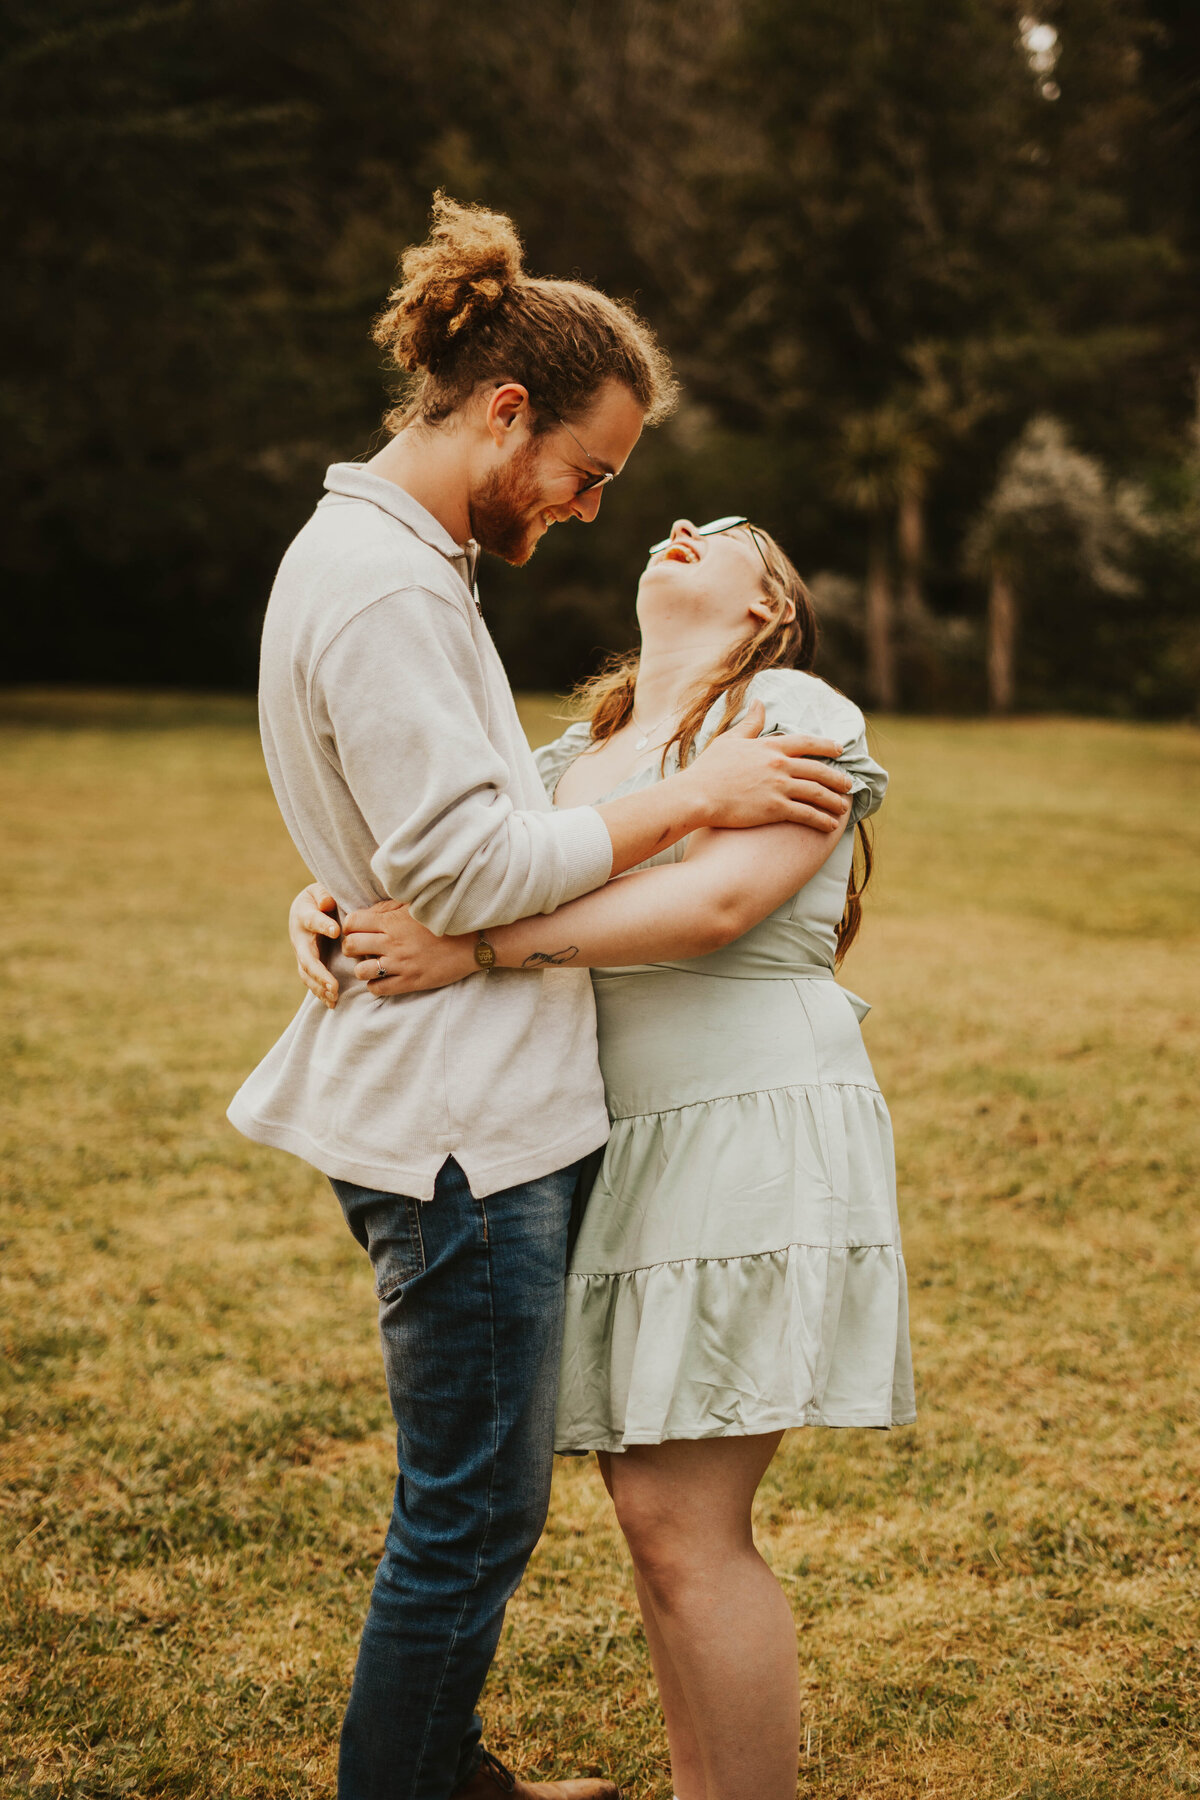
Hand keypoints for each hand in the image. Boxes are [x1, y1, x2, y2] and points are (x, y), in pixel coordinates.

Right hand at [289, 883, 340, 1008]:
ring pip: (306, 974)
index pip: (312, 920)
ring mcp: (301, 953)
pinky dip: (320, 993)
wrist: (307, 908)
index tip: (336, 931)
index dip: (323, 925)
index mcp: (303, 915)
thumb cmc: (319, 898)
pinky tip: (332, 1004)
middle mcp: (299, 938)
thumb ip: (323, 895)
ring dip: (319, 987)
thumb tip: (326, 903)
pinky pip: (311, 981)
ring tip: (334, 997)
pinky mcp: (307, 965)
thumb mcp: (319, 891)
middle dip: (319, 972)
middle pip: (306, 957)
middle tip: (332, 985)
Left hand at [342, 899, 477, 994]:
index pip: (352, 923)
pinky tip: (383, 978)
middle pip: (351, 945)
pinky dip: (375, 985)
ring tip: (372, 965)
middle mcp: (392, 943)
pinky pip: (378, 988)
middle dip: (350, 947)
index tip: (357, 929)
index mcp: (392, 922)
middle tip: (359, 948)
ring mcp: (401, 964)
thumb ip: (389, 908)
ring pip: (361, 970)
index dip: (350, 926)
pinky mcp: (410, 981)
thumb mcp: (415, 907)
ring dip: (362, 968)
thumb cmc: (443, 921)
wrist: (472, 943)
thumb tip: (367, 912)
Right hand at [681, 700, 853, 831]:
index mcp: (770, 747)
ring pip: (817, 793)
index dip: (827, 746)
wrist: (698, 794)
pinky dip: (822, 820)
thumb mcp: (730, 740)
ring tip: (843, 808)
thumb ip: (749, 723)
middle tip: (849, 784)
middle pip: (818, 770)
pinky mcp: (775, 809)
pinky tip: (831, 825)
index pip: (807, 743)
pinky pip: (807, 814)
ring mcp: (779, 787)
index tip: (840, 750)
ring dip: (834, 800)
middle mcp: (779, 765)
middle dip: (837, 778)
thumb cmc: (709, 769)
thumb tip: (758, 702)